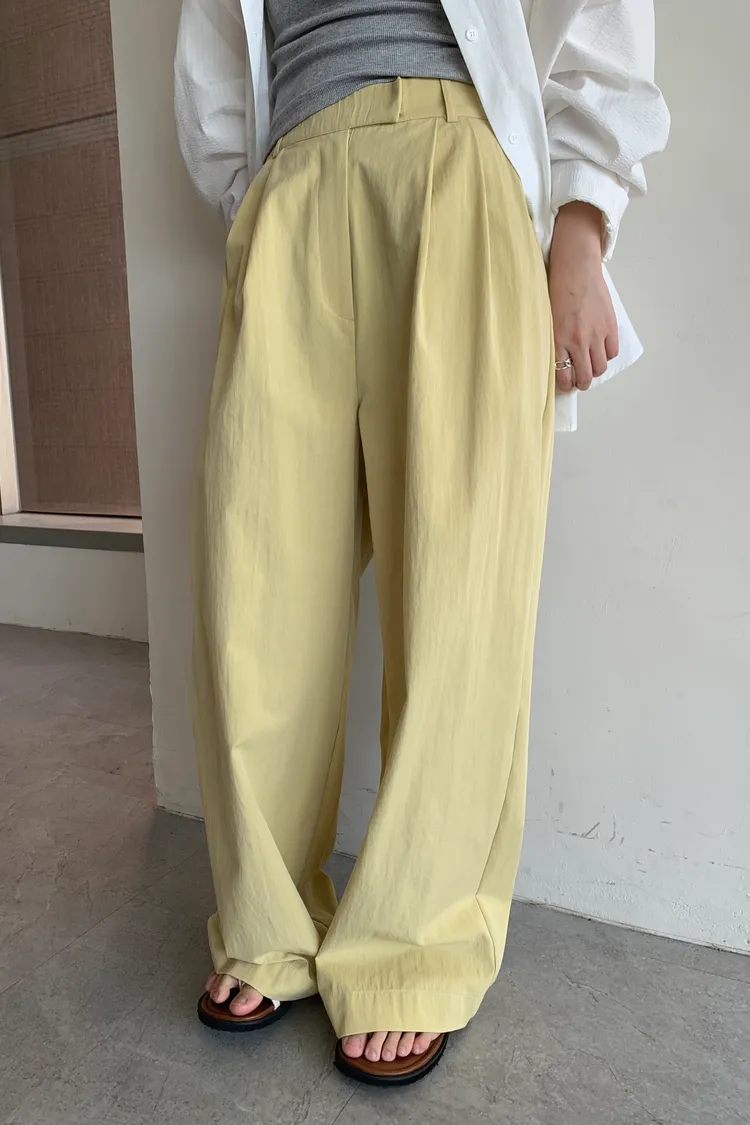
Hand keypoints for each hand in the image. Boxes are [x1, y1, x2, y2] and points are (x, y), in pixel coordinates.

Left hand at [548, 202, 618, 391]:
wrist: (576, 266)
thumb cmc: (557, 288)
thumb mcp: (547, 318)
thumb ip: (552, 339)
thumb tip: (557, 357)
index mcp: (558, 339)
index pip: (563, 375)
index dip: (565, 384)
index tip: (564, 382)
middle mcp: (578, 340)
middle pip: (584, 376)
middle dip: (580, 382)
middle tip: (578, 380)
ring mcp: (596, 334)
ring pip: (599, 368)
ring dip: (594, 370)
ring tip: (589, 366)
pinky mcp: (609, 325)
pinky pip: (612, 352)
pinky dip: (606, 355)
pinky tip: (599, 350)